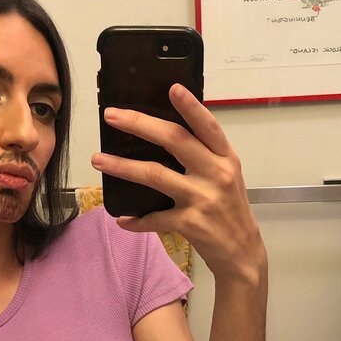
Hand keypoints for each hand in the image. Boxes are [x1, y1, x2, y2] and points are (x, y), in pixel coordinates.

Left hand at [91, 85, 265, 280]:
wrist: (242, 253)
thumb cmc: (230, 210)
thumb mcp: (227, 176)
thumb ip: (205, 155)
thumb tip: (166, 133)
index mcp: (225, 158)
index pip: (208, 126)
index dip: (190, 107)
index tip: (172, 88)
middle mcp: (216, 174)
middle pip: (174, 141)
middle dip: (140, 124)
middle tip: (112, 115)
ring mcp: (202, 198)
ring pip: (155, 174)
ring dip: (122, 166)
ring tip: (98, 159)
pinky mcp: (190, 223)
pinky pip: (154, 218)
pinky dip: (136, 221)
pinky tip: (122, 219)